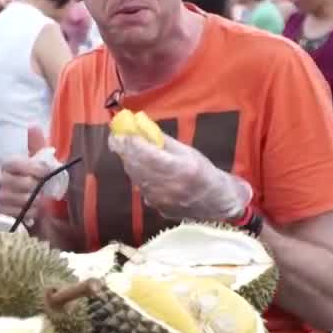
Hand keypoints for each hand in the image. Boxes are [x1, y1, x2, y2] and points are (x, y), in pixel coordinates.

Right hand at [0, 126, 66, 228]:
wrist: (39, 206)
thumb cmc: (38, 179)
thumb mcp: (40, 160)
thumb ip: (37, 143)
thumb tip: (32, 124)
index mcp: (8, 164)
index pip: (15, 163)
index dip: (32, 168)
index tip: (46, 172)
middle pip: (20, 183)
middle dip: (37, 187)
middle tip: (44, 189)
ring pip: (19, 199)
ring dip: (35, 201)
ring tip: (40, 200)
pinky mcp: (2, 214)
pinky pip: (17, 213)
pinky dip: (30, 213)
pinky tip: (34, 211)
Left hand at [107, 133, 250, 221]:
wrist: (217, 203)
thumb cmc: (204, 172)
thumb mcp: (187, 152)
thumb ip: (163, 141)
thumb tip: (142, 125)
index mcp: (177, 168)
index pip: (145, 153)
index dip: (130, 142)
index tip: (121, 131)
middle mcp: (165, 186)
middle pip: (136, 165)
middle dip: (124, 150)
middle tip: (115, 138)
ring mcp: (159, 199)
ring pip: (135, 177)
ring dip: (128, 162)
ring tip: (124, 149)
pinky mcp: (156, 207)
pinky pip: (140, 187)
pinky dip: (137, 175)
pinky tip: (137, 166)